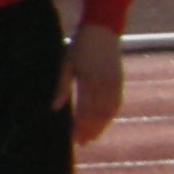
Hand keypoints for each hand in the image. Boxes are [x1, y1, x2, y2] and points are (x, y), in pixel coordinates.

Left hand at [60, 23, 123, 143]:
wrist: (102, 30)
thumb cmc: (79, 46)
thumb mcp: (65, 64)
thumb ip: (61, 87)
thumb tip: (54, 108)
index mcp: (89, 80)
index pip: (84, 111)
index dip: (80, 126)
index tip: (74, 138)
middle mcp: (104, 84)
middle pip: (98, 114)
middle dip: (91, 130)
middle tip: (83, 143)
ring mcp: (114, 82)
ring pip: (109, 110)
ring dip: (102, 125)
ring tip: (93, 137)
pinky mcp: (119, 80)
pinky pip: (117, 102)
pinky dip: (110, 115)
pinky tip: (104, 122)